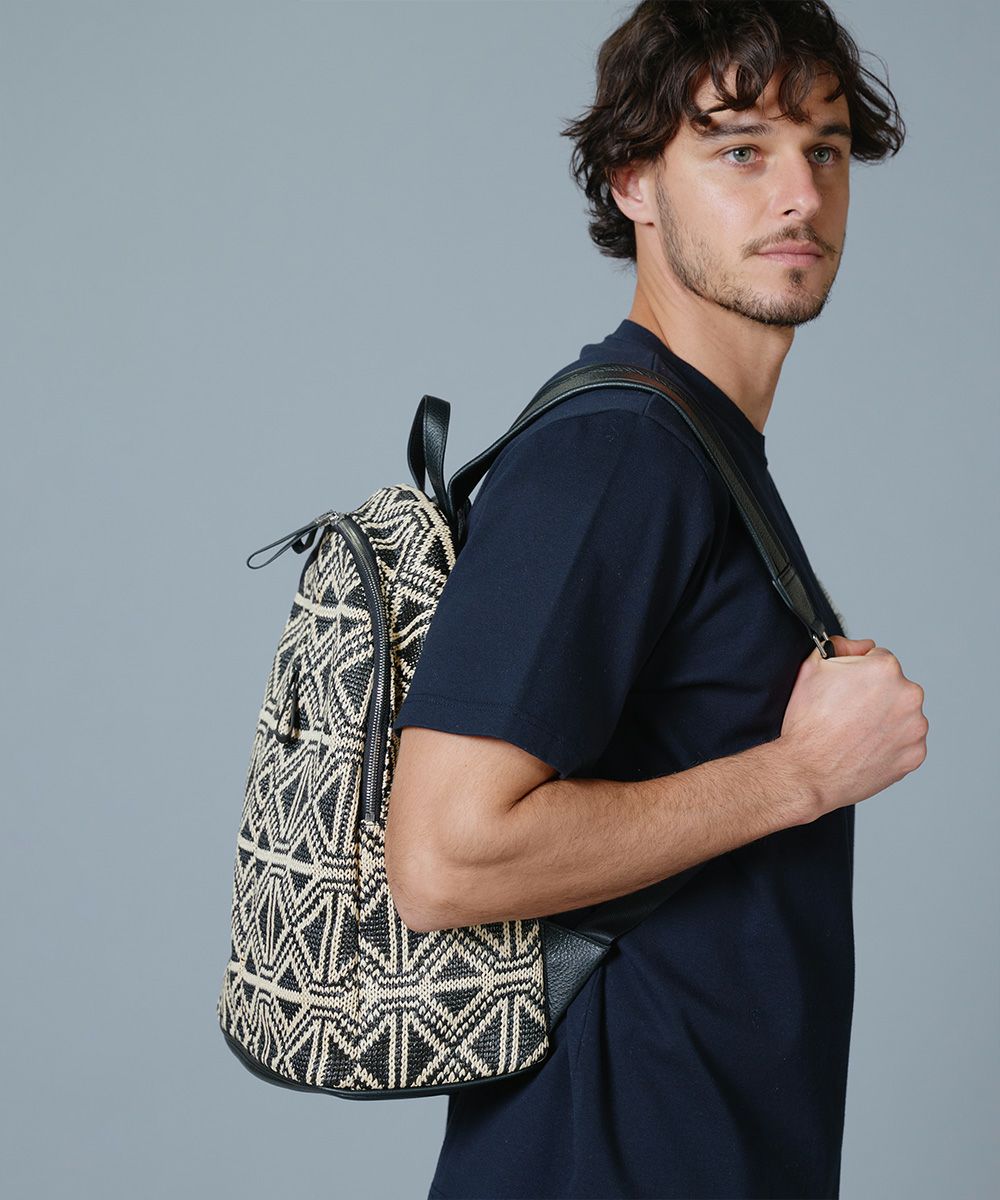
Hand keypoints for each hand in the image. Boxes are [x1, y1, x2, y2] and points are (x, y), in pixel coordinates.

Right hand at [779, 635, 928, 818]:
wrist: (807, 771)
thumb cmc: (807, 724)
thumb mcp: (811, 668)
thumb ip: (841, 646)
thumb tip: (861, 646)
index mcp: (885, 669)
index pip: (878, 659)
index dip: (857, 673)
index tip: (844, 691)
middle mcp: (908, 695)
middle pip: (894, 686)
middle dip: (875, 695)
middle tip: (847, 713)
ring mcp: (915, 727)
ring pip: (902, 714)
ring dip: (885, 719)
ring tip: (855, 733)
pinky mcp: (915, 754)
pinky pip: (906, 742)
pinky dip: (890, 744)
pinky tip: (865, 747)